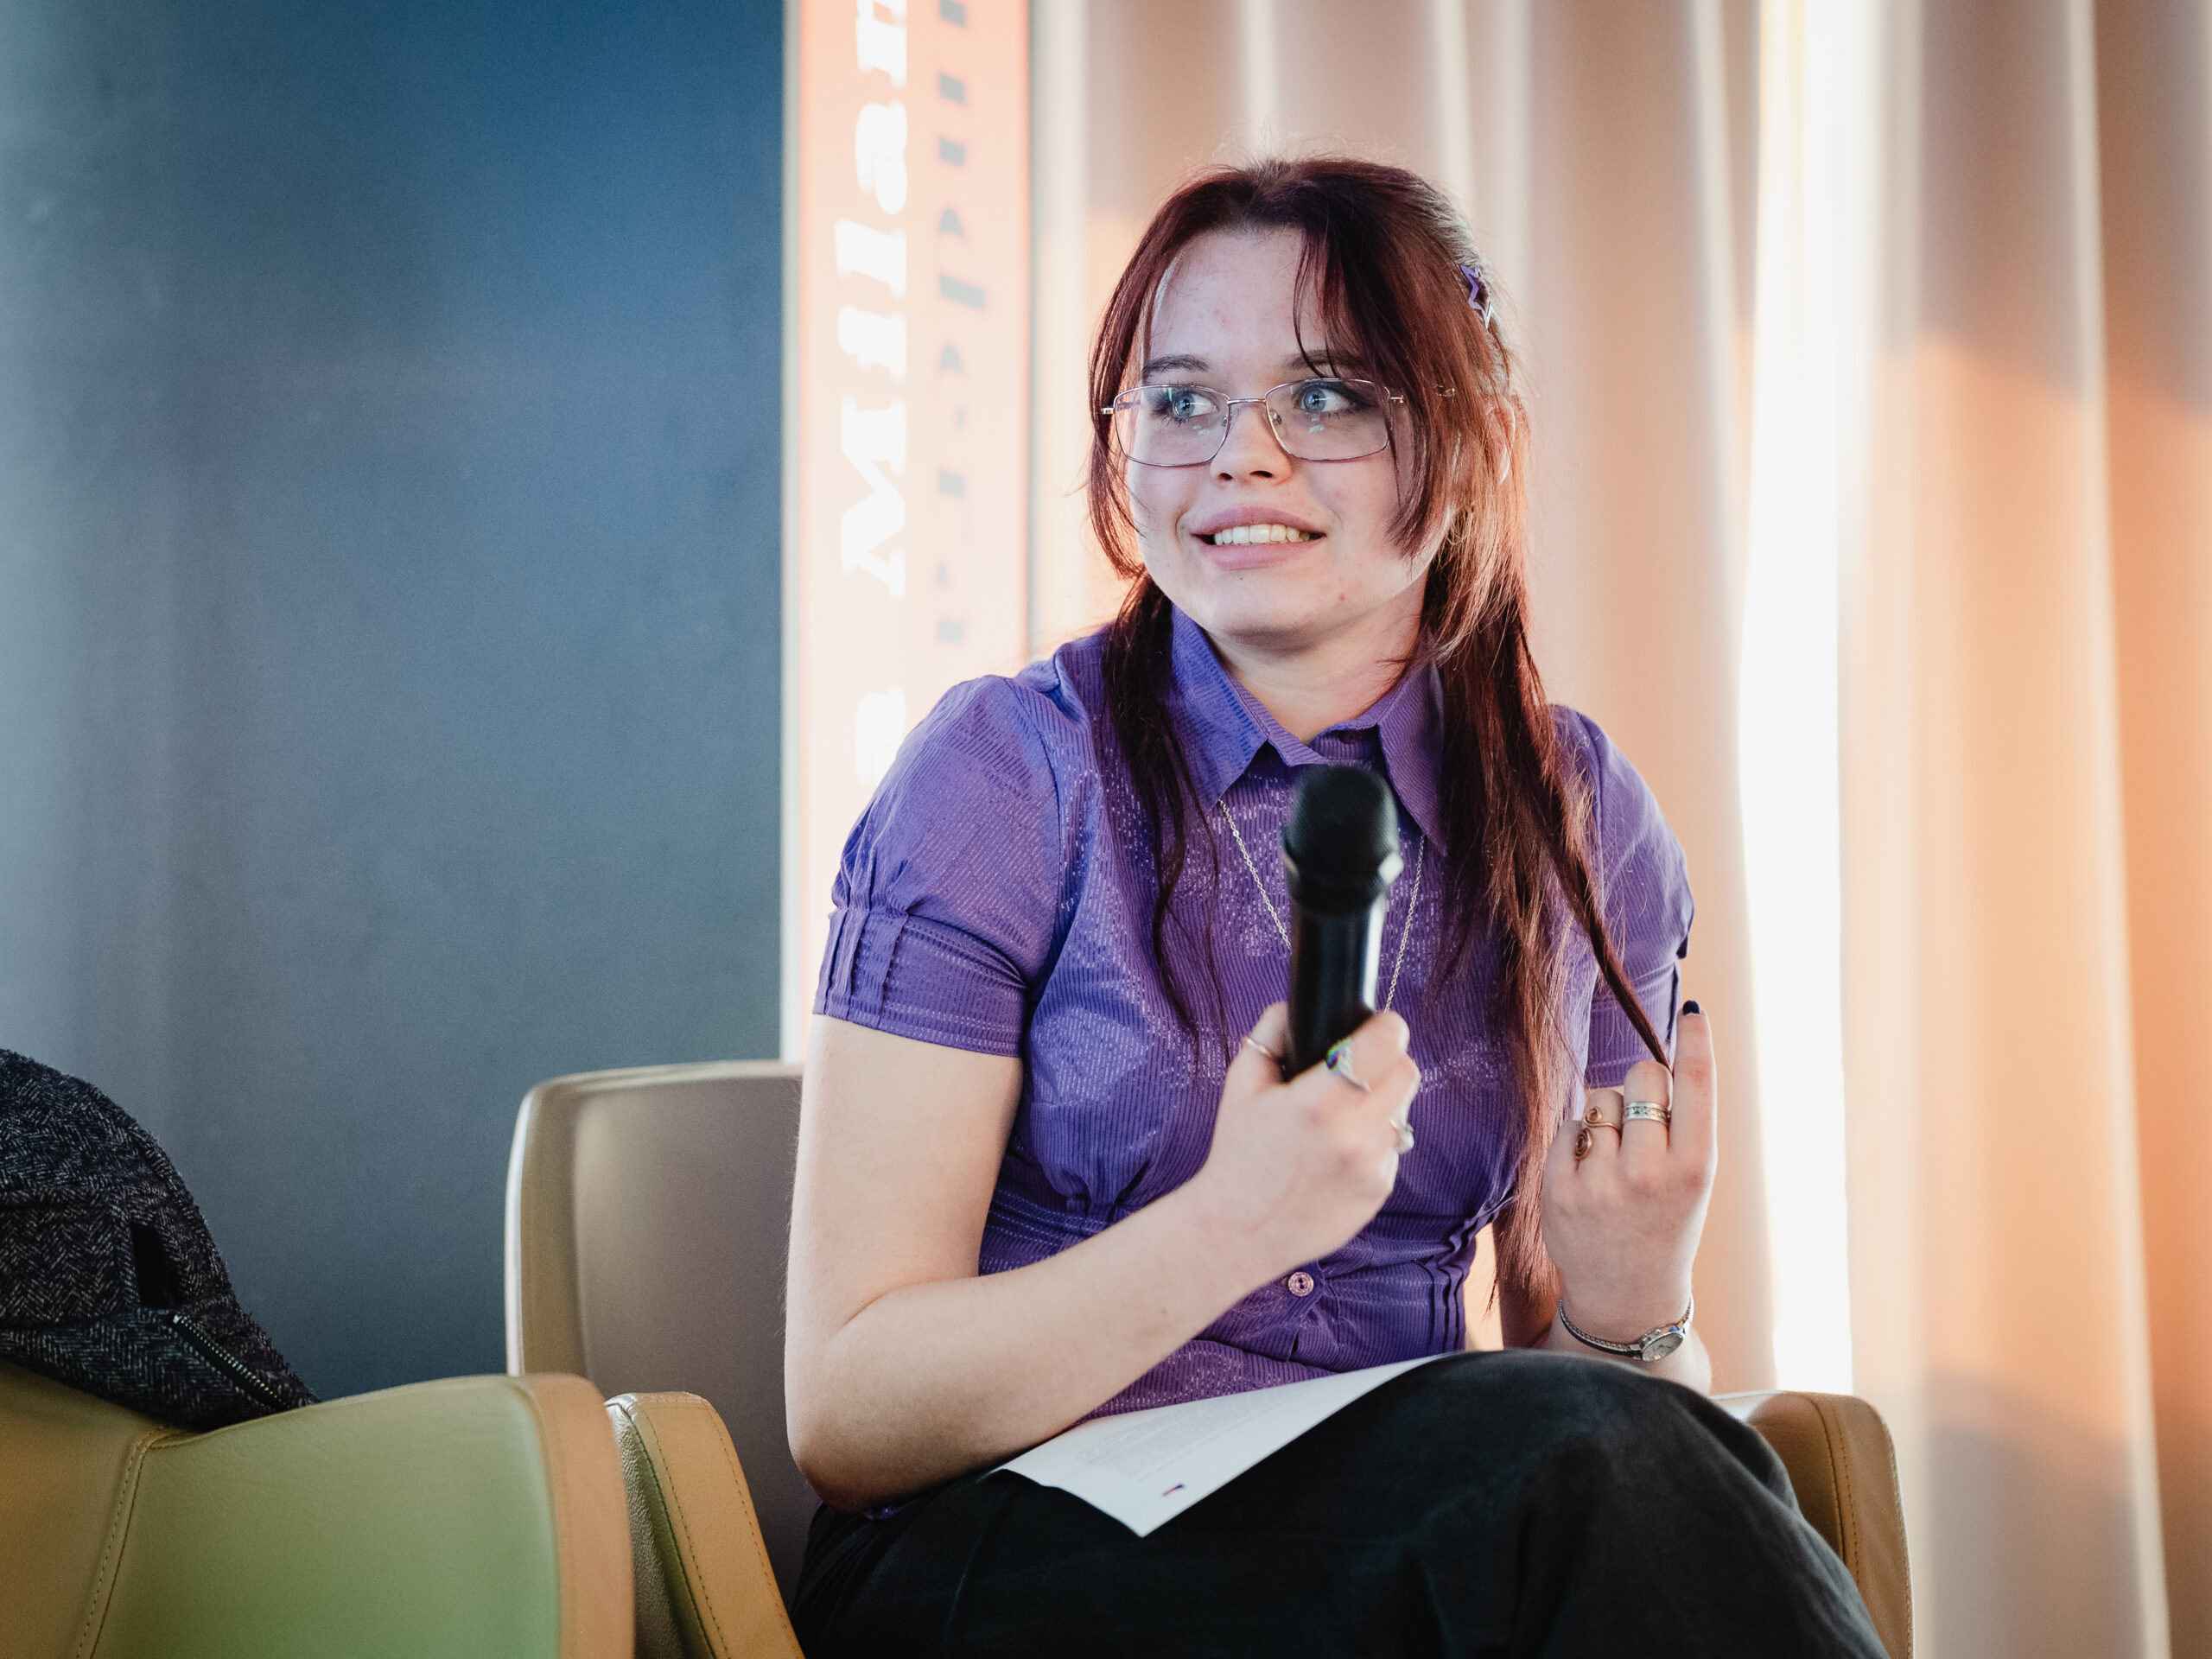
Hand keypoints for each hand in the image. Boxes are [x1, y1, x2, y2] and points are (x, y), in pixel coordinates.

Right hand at [1187, 1002, 1420, 1282]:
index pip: (1387, 1043)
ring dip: (1382, 1101)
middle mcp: (1354, 1133)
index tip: (1376, 1026)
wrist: (1240, 1230)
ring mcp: (1372, 1165)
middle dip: (1389, 1060)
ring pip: (1403, 1110)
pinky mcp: (1380, 1190)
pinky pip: (1392, 1147)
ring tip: (1344, 1112)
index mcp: (1319, 1101)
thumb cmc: (1238, 1154)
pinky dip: (1374, 1139)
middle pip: (1407, 1072)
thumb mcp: (1241, 1084)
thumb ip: (1271, 1033)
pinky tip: (1339, 1150)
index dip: (1385, 1026)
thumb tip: (1297, 1007)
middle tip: (1362, 1064)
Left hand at [1540, 1004, 1715, 1340]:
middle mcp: (1649, 1174)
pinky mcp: (1558, 1189)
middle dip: (1644, 1085)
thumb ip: (1681, 1125)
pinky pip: (1569, 1124)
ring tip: (1619, 1161)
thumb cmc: (1666, 1221)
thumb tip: (1658, 1058)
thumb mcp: (1694, 1180)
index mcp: (1695, 1170)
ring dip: (1610, 1116)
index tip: (1694, 1011)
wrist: (1628, 1295)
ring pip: (1602, 1097)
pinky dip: (1580, 1139)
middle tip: (1646, 1121)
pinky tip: (1591, 1175)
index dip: (1697, 1044)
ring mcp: (1600, 1183)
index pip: (1697, 1088)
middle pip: (1642, 1076)